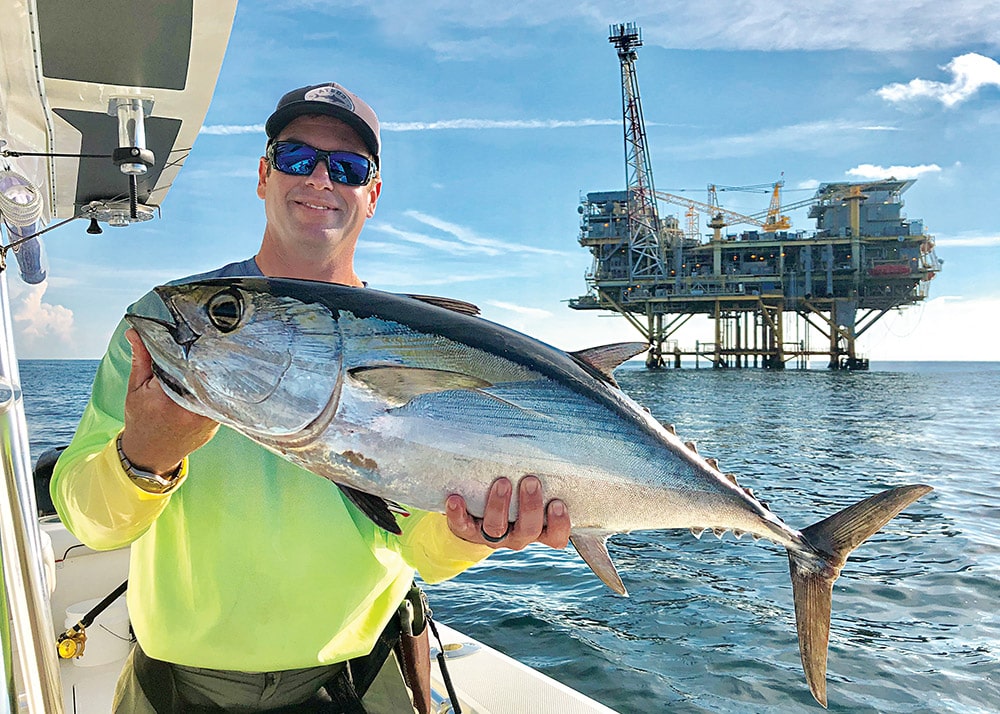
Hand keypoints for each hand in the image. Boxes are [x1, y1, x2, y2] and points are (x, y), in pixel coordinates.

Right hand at [119, 329, 218, 473]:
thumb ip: (141, 358)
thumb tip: (135, 330)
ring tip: (222, 353)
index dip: (193, 346)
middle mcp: (189, 409)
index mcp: (166, 398)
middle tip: (216, 336)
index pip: (185, 363)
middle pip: (206, 373)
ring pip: (218, 386)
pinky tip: (222, 376)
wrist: (151, 454)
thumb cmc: (142, 418)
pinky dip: (220, 387)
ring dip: (218, 371)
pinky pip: (222, 399)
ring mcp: (206, 419)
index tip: (198, 332)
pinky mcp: (217, 424)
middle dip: (208, 356)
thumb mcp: (136, 387)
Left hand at [446, 476, 569, 549]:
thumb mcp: (528, 492)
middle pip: (528, 529)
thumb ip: (539, 475)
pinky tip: (455, 498)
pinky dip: (457, 513)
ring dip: (499, 505)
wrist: (475, 521)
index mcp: (537, 529)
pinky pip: (461, 525)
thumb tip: (547, 436)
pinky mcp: (467, 531)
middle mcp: (517, 535)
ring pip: (497, 527)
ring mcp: (492, 536)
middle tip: (531, 480)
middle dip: (530, 506)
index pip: (555, 536)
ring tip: (502, 482)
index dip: (559, 524)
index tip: (558, 503)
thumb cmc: (513, 498)